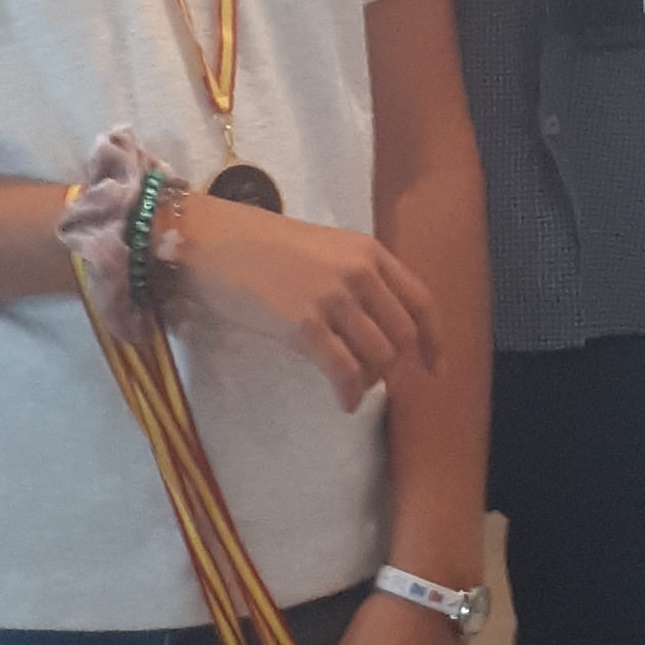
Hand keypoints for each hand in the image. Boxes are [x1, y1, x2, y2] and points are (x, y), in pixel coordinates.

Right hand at [170, 202, 439, 410]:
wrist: (209, 240)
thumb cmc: (257, 244)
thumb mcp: (321, 248)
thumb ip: (354, 277)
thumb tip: (375, 324)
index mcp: (367, 251)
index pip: (420, 301)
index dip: (433, 340)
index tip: (435, 367)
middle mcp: (358, 273)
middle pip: (401, 335)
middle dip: (394, 365)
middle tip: (376, 379)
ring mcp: (332, 299)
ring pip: (377, 357)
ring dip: (369, 380)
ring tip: (351, 385)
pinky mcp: (304, 326)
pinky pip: (345, 372)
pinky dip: (350, 394)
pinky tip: (344, 403)